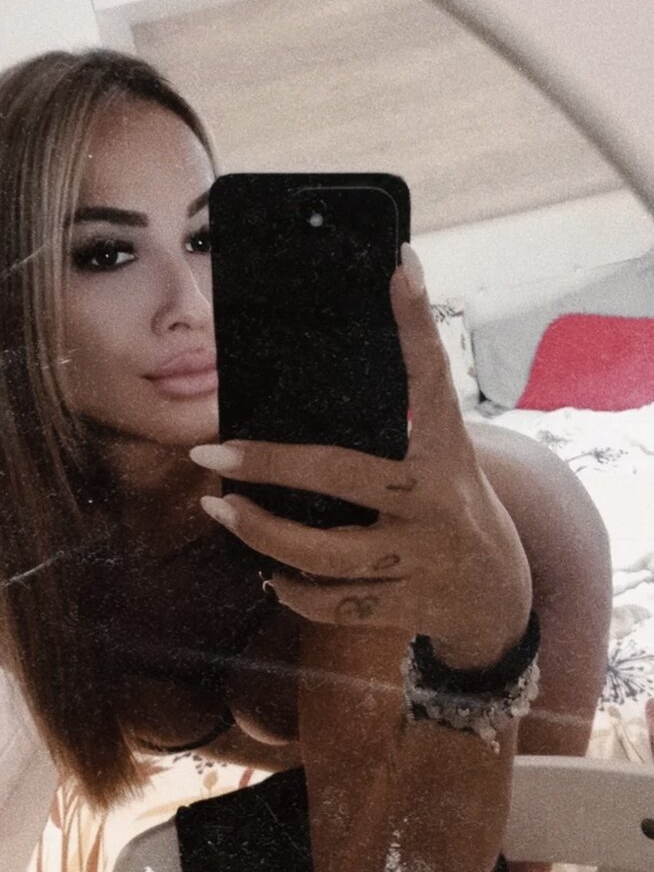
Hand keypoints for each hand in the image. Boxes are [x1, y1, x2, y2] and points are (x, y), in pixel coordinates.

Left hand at [190, 245, 531, 669]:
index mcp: (446, 451)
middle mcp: (437, 500)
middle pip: (341, 475)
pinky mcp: (406, 606)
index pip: (431, 377)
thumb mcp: (440, 463)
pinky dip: (292, 590)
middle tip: (210, 450)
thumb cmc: (453, 510)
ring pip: (325, 553)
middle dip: (268, 463)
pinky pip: (332, 603)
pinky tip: (271, 573)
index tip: (400, 266)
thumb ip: (395, 432)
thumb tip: (312, 387)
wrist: (501, 600)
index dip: (416, 322)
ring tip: (220, 510)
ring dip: (262, 534)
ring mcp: (422, 556)